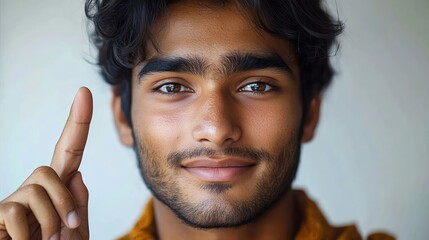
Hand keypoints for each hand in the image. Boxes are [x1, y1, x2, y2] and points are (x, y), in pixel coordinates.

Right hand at [0, 87, 92, 239]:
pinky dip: (29, 234)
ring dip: (51, 221)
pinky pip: (15, 211)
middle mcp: (34, 189)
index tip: (84, 92)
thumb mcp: (75, 231)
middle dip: (64, 201)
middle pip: (51, 170)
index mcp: (58, 189)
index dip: (78, 122)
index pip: (70, 151)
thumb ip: (78, 204)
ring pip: (37, 189)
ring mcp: (14, 200)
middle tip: (67, 229)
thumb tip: (76, 174)